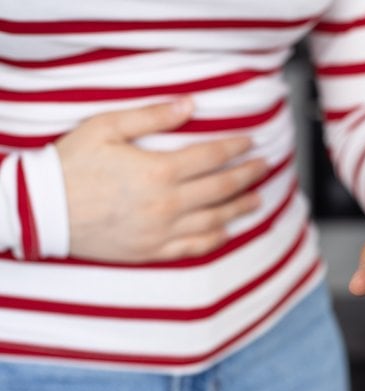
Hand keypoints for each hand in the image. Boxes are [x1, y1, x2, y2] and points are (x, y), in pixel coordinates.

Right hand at [55, 98, 265, 262]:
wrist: (42, 210)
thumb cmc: (71, 165)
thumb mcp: (106, 128)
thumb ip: (152, 117)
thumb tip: (189, 105)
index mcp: (159, 170)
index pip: (212, 156)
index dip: (236, 148)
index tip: (251, 143)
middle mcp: (168, 203)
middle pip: (221, 188)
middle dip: (247, 176)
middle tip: (263, 168)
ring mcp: (162, 231)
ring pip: (214, 220)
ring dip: (239, 209)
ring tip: (256, 200)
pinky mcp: (152, 251)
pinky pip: (193, 248)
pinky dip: (215, 239)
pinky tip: (227, 232)